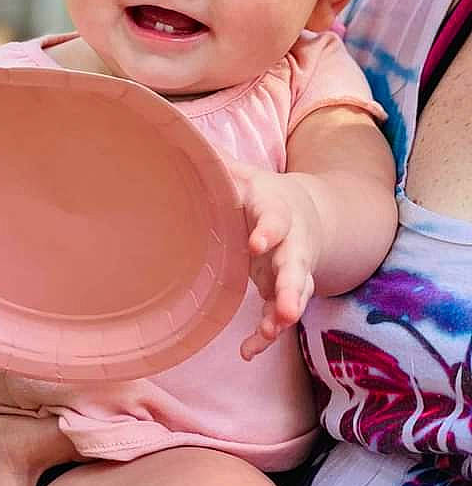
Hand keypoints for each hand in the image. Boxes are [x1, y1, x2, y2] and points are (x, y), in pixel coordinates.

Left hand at [231, 164, 321, 361]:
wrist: (310, 213)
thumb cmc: (262, 194)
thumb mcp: (243, 175)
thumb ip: (216, 163)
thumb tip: (176, 133)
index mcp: (276, 209)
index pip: (275, 218)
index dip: (269, 230)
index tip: (256, 243)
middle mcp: (291, 242)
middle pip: (296, 265)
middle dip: (291, 287)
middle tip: (288, 310)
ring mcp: (292, 269)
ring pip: (296, 294)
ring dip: (285, 314)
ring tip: (273, 333)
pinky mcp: (286, 291)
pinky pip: (279, 317)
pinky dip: (266, 336)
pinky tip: (249, 351)